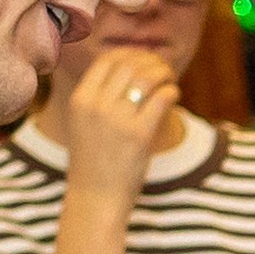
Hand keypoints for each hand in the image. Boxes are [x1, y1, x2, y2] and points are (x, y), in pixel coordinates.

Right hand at [58, 46, 182, 214]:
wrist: (95, 199)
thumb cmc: (93, 162)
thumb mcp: (84, 123)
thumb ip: (99, 97)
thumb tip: (130, 68)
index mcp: (80, 99)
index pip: (107, 60)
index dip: (130, 54)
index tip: (143, 60)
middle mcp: (96, 106)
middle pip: (128, 64)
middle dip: (149, 61)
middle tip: (162, 69)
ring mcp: (117, 120)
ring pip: (146, 77)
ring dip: (163, 73)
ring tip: (170, 79)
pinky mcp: (139, 135)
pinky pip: (161, 99)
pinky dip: (171, 91)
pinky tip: (174, 95)